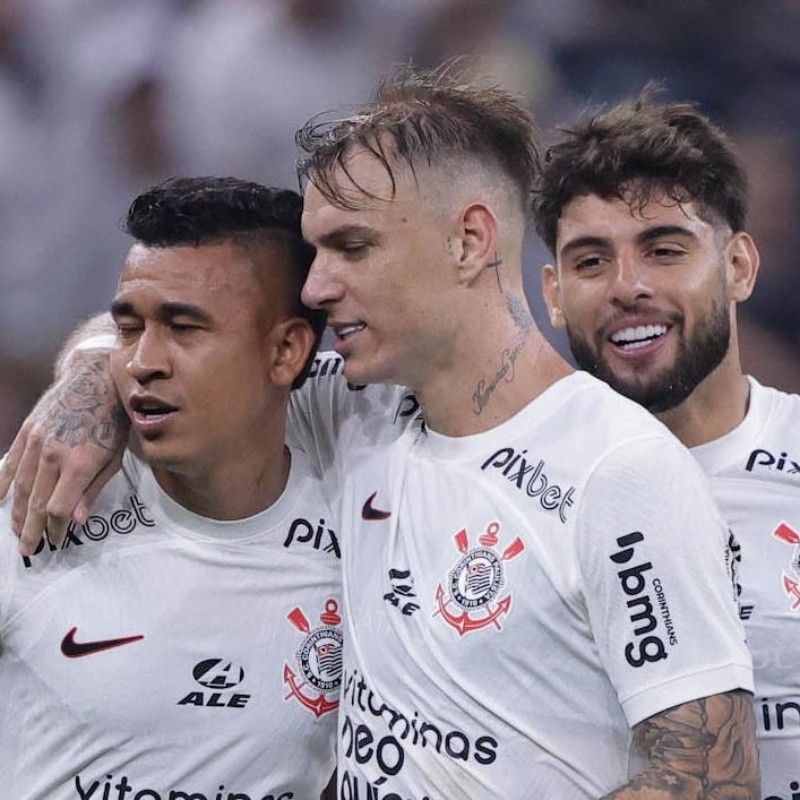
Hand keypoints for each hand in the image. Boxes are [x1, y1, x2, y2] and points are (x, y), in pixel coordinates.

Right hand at [0, 350, 128, 555]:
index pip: (60, 508)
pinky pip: (10, 463)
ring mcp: (36, 442)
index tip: (58, 541)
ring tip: (17, 533)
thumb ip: (94, 488)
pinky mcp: (27, 431)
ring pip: (20, 487)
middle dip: (33, 530)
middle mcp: (53, 454)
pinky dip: (2, 485)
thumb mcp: (115, 457)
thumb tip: (78, 520)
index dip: (57, 528)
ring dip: (17, 514)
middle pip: (36, 503)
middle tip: (30, 550)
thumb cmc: (113, 421)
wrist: (95, 380)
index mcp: (80, 463)